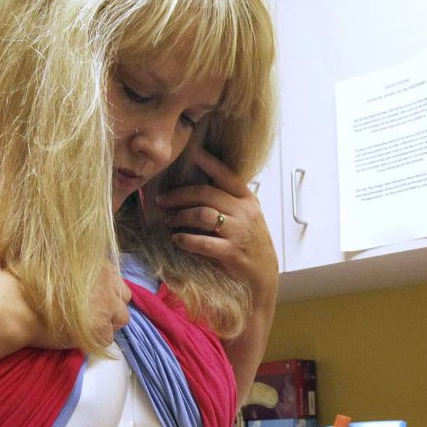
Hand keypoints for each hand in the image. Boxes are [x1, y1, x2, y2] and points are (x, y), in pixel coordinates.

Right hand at [13, 263, 132, 350]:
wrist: (14, 304)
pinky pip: (108, 339)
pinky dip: (96, 340)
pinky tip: (79, 336)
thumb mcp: (54, 262)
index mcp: (95, 263)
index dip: (105, 292)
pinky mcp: (99, 329)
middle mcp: (106, 283)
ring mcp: (105, 306)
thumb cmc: (25, 282)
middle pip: (124, 299)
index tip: (92, 299)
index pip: (116, 280)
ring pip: (122, 319)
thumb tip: (83, 281)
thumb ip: (76, 270)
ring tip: (85, 326)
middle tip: (91, 314)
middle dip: (111, 307)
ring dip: (107, 323)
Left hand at [157, 146, 277, 304]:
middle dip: (179, 195)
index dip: (208, 161)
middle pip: (206, 193)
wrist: (263, 275)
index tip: (191, 151)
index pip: (226, 174)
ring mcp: (238, 232)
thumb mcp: (247, 217)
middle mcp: (244, 212)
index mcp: (248, 199)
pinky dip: (186, 239)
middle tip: (162, 200)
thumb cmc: (250, 244)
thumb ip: (229, 201)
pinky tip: (177, 239)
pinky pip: (203, 242)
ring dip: (180, 216)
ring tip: (169, 221)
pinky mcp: (231, 252)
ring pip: (202, 215)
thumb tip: (198, 188)